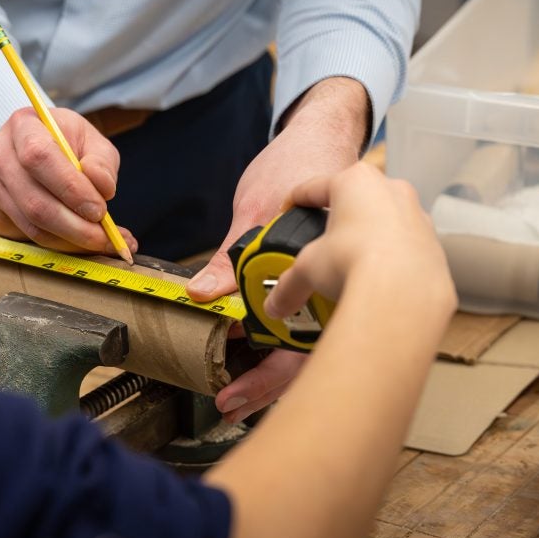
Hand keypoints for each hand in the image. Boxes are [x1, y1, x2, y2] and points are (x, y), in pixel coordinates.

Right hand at [0, 107, 137, 255]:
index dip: (70, 188)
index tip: (99, 210)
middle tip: (105, 237)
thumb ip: (102, 162)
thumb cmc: (67, 143)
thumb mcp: (91, 141)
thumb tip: (102, 187)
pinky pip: (28, 235)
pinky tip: (82, 243)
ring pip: (31, 225)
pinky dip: (60, 245)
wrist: (35, 148)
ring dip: (70, 240)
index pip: (39, 157)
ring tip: (101, 241)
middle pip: (34, 201)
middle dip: (75, 226)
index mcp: (23, 125)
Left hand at [186, 77, 369, 419]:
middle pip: (306, 354)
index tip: (233, 397)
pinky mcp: (319, 275)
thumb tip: (201, 296)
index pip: (301, 346)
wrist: (327, 132)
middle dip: (267, 385)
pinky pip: (304, 319)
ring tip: (237, 392)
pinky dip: (278, 340)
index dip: (267, 379)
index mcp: (328, 271)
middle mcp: (337, 283)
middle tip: (228, 405)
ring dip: (272, 368)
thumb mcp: (256, 209)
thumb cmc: (302, 164)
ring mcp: (331, 281)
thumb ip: (230, 257)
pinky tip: (253, 352)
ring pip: (306, 342)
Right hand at [264, 163, 454, 330]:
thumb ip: (289, 283)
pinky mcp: (433, 244)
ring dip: (368, 240)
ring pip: (385, 222)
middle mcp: (391, 190)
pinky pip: (404, 248)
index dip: (297, 201)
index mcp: (356, 181)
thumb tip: (276, 303)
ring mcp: (417, 216)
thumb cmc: (356, 261)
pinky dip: (389, 261)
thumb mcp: (308, 268)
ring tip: (350, 267)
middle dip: (339, 222)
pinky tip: (376, 281)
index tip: (289, 211)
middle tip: (322, 244)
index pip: (315, 187)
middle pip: (356, 201)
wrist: (403, 292)